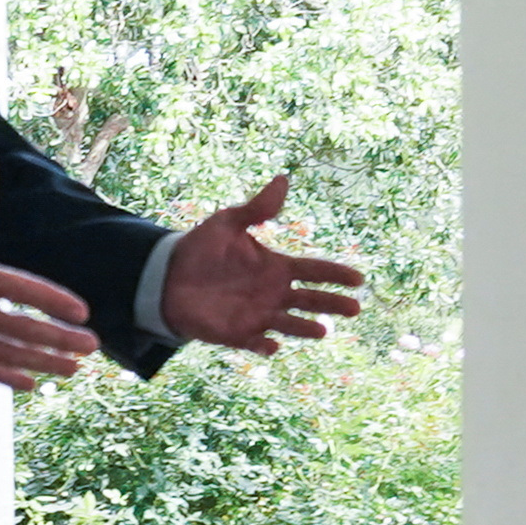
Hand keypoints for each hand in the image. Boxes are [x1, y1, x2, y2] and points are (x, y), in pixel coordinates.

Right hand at [0, 165, 96, 387]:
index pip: (24, 291)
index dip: (56, 302)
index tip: (82, 311)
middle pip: (25, 330)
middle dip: (61, 339)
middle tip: (90, 345)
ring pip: (9, 355)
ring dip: (43, 363)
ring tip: (72, 369)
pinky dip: (7, 378)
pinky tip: (29, 384)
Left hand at [158, 175, 369, 356]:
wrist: (167, 277)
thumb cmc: (201, 249)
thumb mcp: (228, 223)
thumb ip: (257, 208)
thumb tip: (283, 179)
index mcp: (276, 267)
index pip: (314, 270)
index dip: (336, 274)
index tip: (358, 278)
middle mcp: (274, 293)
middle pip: (311, 300)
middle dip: (332, 304)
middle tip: (355, 307)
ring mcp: (258, 315)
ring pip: (290, 324)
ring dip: (305, 328)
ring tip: (321, 330)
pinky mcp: (237, 334)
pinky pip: (256, 342)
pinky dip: (264, 345)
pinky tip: (271, 345)